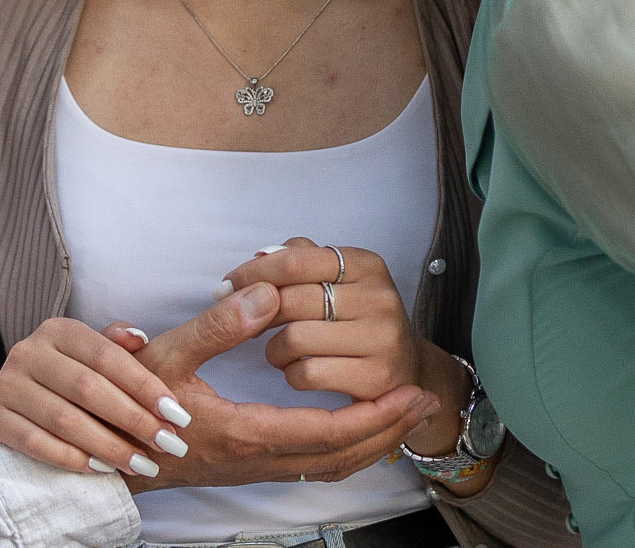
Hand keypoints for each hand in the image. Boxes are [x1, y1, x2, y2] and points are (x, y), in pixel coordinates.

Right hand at [0, 316, 193, 476]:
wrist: (6, 400)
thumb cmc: (65, 377)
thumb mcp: (88, 353)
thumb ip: (115, 345)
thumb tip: (140, 338)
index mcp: (58, 330)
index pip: (106, 356)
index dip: (144, 385)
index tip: (176, 412)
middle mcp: (28, 352)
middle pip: (87, 388)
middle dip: (133, 419)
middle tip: (167, 443)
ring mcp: (7, 386)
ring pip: (64, 419)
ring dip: (108, 445)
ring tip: (142, 463)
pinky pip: (37, 444)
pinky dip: (72, 459)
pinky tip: (102, 470)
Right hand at [115, 282, 442, 489]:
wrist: (108, 456)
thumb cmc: (131, 406)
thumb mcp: (167, 357)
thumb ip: (218, 325)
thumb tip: (264, 295)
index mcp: (246, 434)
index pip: (328, 432)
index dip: (374, 415)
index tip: (409, 393)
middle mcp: (258, 459)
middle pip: (340, 456)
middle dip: (387, 431)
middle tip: (423, 403)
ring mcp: (254, 469)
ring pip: (328, 468)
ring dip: (370, 444)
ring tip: (403, 418)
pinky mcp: (249, 469)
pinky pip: (311, 469)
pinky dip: (344, 454)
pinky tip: (355, 435)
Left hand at [223, 239, 479, 481]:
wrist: (407, 369)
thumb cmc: (355, 318)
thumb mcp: (338, 279)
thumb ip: (299, 260)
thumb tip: (258, 257)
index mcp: (365, 264)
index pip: (294, 260)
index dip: (252, 273)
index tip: (227, 286)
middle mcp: (379, 297)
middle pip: (290, 300)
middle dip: (258, 314)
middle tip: (249, 325)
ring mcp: (381, 338)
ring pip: (295, 339)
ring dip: (274, 350)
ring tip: (279, 352)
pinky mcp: (376, 378)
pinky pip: (308, 374)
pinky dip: (292, 375)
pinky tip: (298, 372)